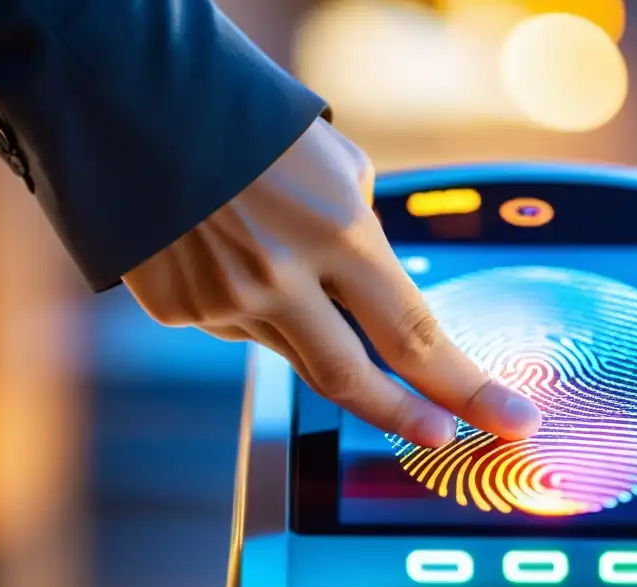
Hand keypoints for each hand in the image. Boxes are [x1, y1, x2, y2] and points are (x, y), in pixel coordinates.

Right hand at [123, 118, 540, 446]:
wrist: (126, 100)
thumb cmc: (251, 122)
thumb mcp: (336, 167)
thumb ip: (362, 237)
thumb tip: (371, 288)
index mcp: (337, 233)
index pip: (416, 335)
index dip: (468, 388)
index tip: (509, 419)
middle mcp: (279, 280)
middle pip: (356, 382)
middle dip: (405, 415)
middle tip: (440, 437)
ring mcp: (223, 303)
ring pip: (294, 350)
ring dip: (310, 324)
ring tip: (278, 252)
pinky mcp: (179, 311)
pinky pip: (240, 327)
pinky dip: (253, 302)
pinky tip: (230, 253)